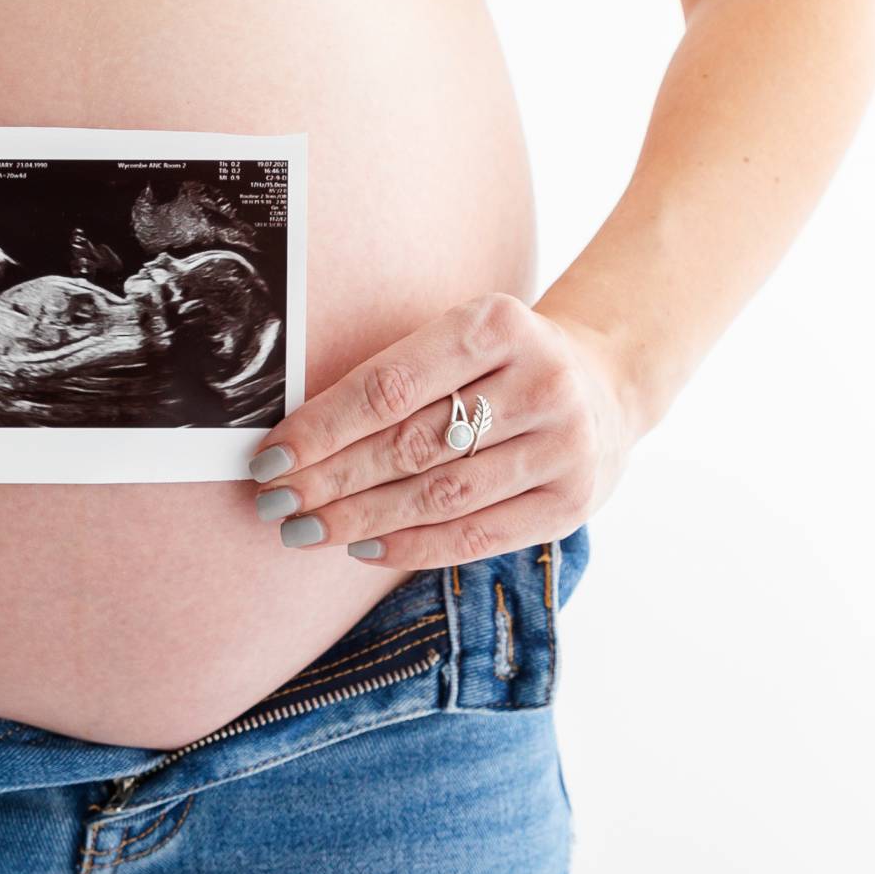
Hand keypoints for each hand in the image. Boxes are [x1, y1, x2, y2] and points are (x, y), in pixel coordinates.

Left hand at [247, 292, 632, 565]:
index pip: (390, 386)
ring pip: (440, 495)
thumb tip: (295, 440)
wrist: (604, 384)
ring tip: (306, 529)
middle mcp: (540, 382)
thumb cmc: (500, 364)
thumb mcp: (458, 340)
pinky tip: (363, 547)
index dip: (322, 427)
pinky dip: (412, 547)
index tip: (270, 456)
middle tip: (275, 501)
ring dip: (360, 519)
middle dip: (330, 479)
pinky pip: (477, 536)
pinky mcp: (572, 502)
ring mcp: (564, 445)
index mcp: (498, 325)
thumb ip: (393, 379)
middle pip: (410, 444)